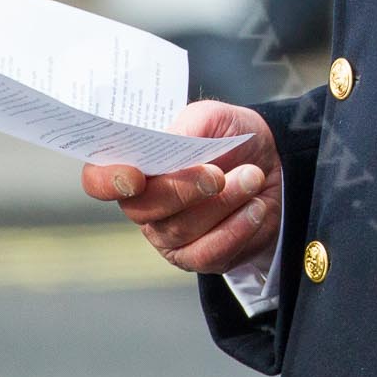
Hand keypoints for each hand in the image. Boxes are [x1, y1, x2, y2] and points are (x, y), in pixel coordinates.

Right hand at [81, 101, 281, 274]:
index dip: (108, 180)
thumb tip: (169, 142)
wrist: (277, 166)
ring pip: (180, 230)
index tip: (136, 176)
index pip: (99, 180)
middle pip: (142, 209)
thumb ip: (188, 126)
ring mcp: (168, 236)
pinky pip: (208, 253)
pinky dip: (238, 228)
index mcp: (137, 167)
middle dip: (183, 189)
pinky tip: (256, 207)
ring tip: (252, 177)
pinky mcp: (198, 257)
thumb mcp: (213, 119)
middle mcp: (145, 205)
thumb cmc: (233, 140)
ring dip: (223, 202)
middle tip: (218, 174)